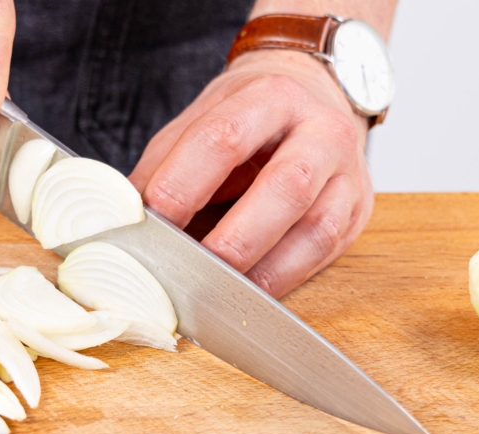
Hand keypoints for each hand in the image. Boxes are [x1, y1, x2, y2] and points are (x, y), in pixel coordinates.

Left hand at [129, 49, 373, 297]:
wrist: (314, 95)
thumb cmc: (249, 116)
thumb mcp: (200, 121)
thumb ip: (162, 167)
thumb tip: (121, 218)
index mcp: (270, 96)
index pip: (224, 138)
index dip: (184, 183)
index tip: (152, 222)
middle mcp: (319, 130)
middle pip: (287, 186)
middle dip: (235, 238)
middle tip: (191, 270)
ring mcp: (347, 172)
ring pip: (316, 228)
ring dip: (263, 270)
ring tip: (218, 294)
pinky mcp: (357, 209)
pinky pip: (325, 254)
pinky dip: (284, 279)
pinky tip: (249, 292)